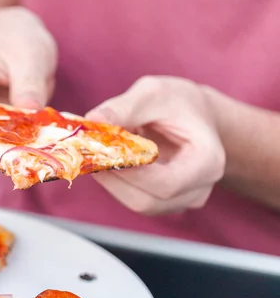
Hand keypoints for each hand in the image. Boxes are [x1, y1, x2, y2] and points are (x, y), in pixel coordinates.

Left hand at [86, 76, 225, 214]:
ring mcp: (182, 200)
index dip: (130, 173)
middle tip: (89, 155)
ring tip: (97, 155)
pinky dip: (117, 184)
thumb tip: (92, 120)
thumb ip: (123, 107)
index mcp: (207, 162)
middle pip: (148, 201)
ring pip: (139, 204)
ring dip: (112, 183)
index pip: (166, 184)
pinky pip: (136, 200)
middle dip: (114, 180)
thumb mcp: (152, 93)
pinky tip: (108, 163)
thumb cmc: (178, 102)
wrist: (193, 116)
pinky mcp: (165, 203)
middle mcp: (198, 189)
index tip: (101, 153)